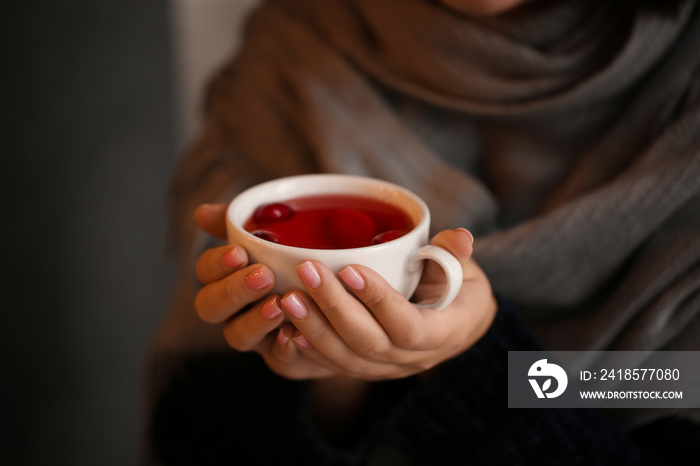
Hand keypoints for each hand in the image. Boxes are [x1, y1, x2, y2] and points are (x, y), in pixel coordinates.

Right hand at [192, 203, 335, 378]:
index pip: (205, 271)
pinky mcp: (286, 360)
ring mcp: (258, 338)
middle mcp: (235, 310)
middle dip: (233, 291)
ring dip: (255, 321)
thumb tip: (201, 212)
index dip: (217, 264)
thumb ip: (243, 223)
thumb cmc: (302, 263)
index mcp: (228, 277)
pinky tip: (295, 335)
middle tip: (264, 276)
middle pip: (211, 307)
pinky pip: (279, 361)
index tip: (240, 252)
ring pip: (238, 336)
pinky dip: (285, 349)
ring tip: (280, 305)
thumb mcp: (280, 235)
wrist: (348, 303)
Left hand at [278, 228, 496, 380]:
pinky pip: (334, 365)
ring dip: (314, 328)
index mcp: (443, 333)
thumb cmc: (460, 289)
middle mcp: (413, 359)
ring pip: (346, 358)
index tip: (349, 268)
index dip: (378, 300)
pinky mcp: (366, 368)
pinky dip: (309, 348)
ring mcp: (387, 368)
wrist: (455, 323)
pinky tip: (285, 326)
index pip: (408, 326)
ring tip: (288, 297)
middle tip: (307, 272)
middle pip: (368, 342)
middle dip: (334, 307)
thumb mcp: (465, 270)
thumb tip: (460, 237)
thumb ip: (455, 255)